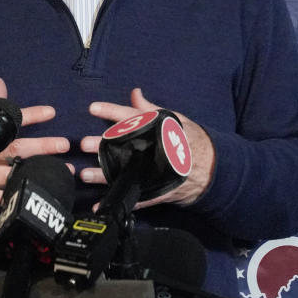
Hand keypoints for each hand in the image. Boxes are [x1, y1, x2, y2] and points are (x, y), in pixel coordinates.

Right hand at [0, 77, 70, 203]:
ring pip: (16, 173)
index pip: (11, 120)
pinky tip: (42, 192)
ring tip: (64, 169)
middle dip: (42, 146)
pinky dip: (21, 193)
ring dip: (39, 171)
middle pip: (18, 148)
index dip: (31, 115)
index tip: (52, 112)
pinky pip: (6, 196)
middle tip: (64, 144)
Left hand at [79, 88, 214, 208]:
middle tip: (83, 144)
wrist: (214, 168)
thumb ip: (150, 110)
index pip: (132, 117)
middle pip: (125, 146)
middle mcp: (154, 149)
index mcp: (158, 129)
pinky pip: (135, 197)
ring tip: (84, 174)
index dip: (112, 111)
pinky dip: (118, 201)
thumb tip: (134, 93)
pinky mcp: (157, 190)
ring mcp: (155, 172)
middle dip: (103, 145)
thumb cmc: (189, 140)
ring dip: (103, 174)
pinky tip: (100, 204)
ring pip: (126, 172)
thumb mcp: (174, 120)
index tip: (93, 108)